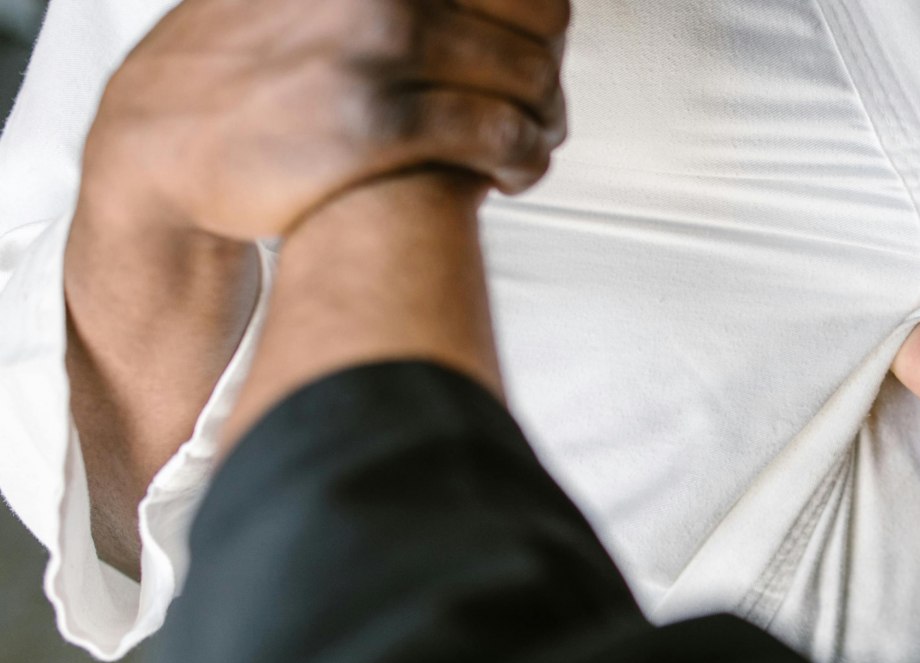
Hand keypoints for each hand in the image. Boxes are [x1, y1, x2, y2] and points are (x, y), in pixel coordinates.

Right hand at [77, 0, 570, 239]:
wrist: (158, 146)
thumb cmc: (250, 70)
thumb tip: (500, 6)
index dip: (540, 22)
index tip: (533, 53)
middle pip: (537, 27)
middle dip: (548, 76)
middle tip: (541, 111)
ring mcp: (375, 51)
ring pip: (526, 84)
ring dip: (543, 124)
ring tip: (528, 149)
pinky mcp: (375, 125)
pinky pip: (498, 137)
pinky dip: (524, 160)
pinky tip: (511, 177)